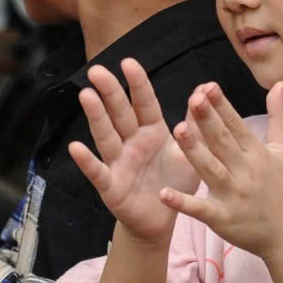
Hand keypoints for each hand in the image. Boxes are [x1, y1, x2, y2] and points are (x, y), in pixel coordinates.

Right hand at [68, 59, 196, 243]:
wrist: (162, 220)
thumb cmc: (173, 181)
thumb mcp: (188, 151)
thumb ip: (194, 122)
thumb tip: (206, 88)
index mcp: (152, 132)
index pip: (144, 103)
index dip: (137, 84)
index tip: (128, 62)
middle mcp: (132, 143)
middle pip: (120, 114)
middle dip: (110, 92)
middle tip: (97, 70)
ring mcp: (119, 163)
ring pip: (106, 136)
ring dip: (96, 117)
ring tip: (86, 96)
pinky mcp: (111, 186)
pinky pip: (98, 172)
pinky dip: (87, 161)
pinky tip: (76, 147)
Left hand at [165, 80, 282, 257]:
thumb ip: (279, 116)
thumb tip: (278, 83)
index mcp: (257, 154)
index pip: (236, 126)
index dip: (222, 106)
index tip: (208, 86)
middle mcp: (245, 172)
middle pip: (223, 143)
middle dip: (208, 120)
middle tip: (193, 98)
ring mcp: (233, 196)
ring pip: (210, 170)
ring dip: (194, 151)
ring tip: (177, 130)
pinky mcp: (222, 218)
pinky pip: (200, 209)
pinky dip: (182, 203)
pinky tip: (163, 193)